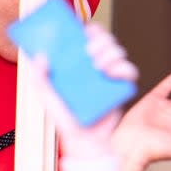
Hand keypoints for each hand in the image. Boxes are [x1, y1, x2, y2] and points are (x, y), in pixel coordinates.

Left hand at [28, 22, 136, 158]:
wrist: (84, 140)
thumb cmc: (67, 120)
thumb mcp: (48, 97)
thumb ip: (40, 77)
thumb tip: (40, 56)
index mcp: (81, 65)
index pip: (89, 40)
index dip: (91, 31)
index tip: (84, 31)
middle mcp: (98, 68)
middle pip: (107, 42)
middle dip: (101, 41)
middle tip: (89, 51)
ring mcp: (111, 76)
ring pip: (120, 52)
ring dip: (111, 53)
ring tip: (98, 65)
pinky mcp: (122, 87)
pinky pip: (130, 71)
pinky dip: (123, 68)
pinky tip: (111, 73)